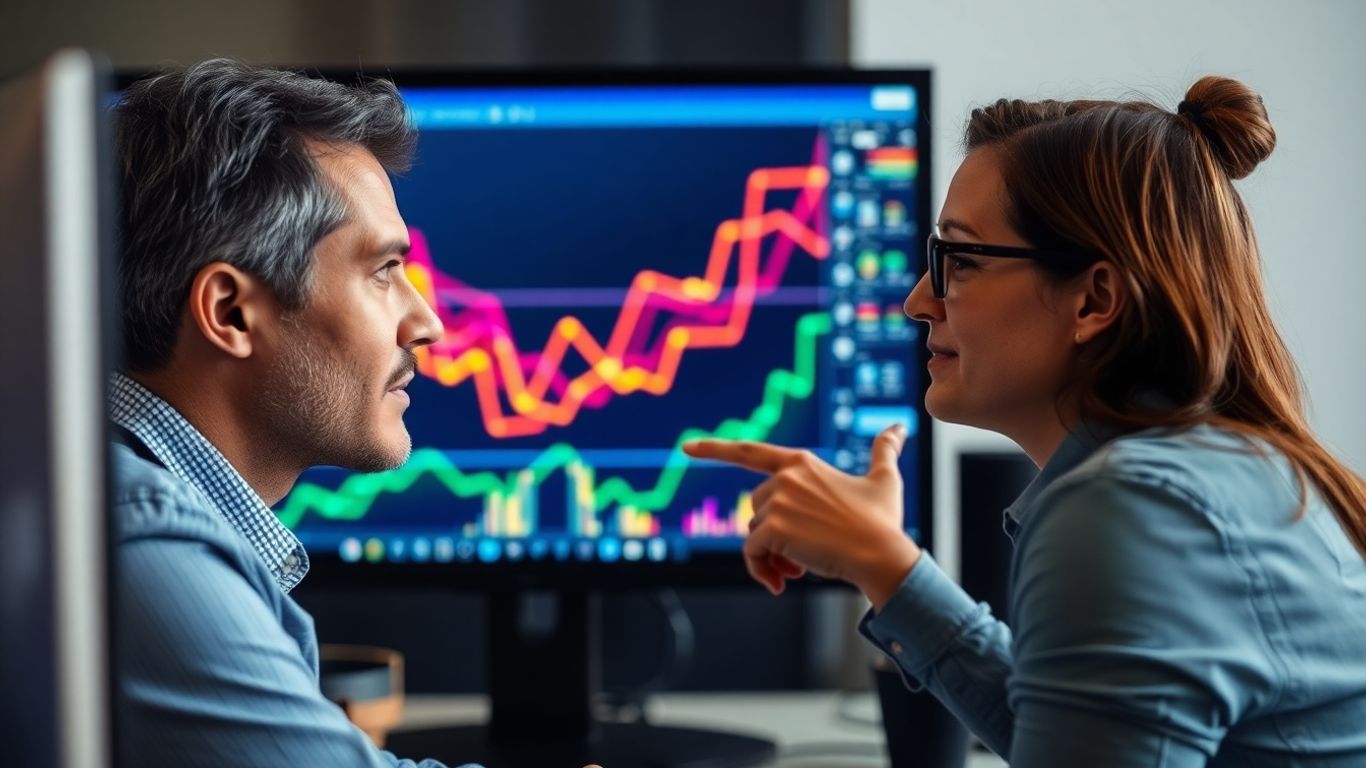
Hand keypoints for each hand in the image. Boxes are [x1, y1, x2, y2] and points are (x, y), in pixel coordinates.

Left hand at [682, 424, 920, 607]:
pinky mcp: (774, 528)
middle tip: (798, 559)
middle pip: (755, 509)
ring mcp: (779, 501)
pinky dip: (762, 571)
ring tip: (798, 570)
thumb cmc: (883, 521)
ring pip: (754, 534)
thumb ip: (885, 450)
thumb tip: (899, 428)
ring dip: (771, 556)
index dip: (715, 449)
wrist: (882, 555)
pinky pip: (752, 554)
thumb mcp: (884, 479)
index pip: (749, 451)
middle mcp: (786, 477)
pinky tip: (783, 582)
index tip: (685, 447)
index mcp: (802, 463)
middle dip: (772, 535)